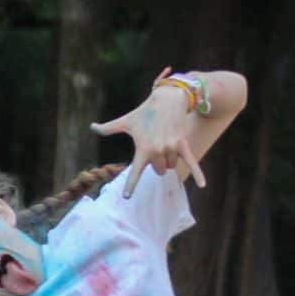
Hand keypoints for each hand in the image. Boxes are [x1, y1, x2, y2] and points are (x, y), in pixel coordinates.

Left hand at [91, 68, 206, 198]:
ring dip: (168, 160)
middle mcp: (158, 150)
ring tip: (165, 143)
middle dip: (156, 164)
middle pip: (158, 170)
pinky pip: (192, 161)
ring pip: (171, 166)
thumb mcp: (125, 121)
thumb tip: (91, 127)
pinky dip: (198, 173)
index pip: (136, 171)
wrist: (167, 99)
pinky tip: (203, 184)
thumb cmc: (144, 112)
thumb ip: (108, 128)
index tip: (127, 196)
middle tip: (155, 147)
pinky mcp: (183, 144)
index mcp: (142, 148)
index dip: (131, 185)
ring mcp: (172, 148)